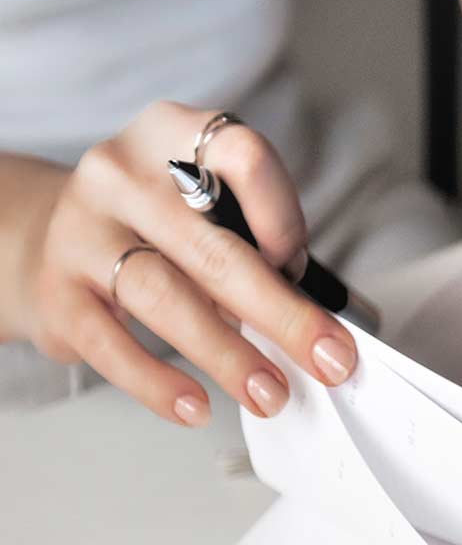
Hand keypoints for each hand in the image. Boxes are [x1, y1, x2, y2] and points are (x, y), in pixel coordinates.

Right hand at [10, 102, 356, 425]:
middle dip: (283, 314)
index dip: (282, 217)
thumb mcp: (206, 213)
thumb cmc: (158, 233)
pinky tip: (196, 407)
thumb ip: (258, 252)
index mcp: (174, 137)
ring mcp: (82, 230)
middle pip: (215, 248)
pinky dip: (158, 383)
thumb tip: (322, 331)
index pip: (242, 156)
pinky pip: (112, 344)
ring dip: (228, 354)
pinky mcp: (56, 290)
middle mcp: (122, 174)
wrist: (49, 240)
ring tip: (269, 394)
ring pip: (165, 296)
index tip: (303, 272)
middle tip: (328, 362)